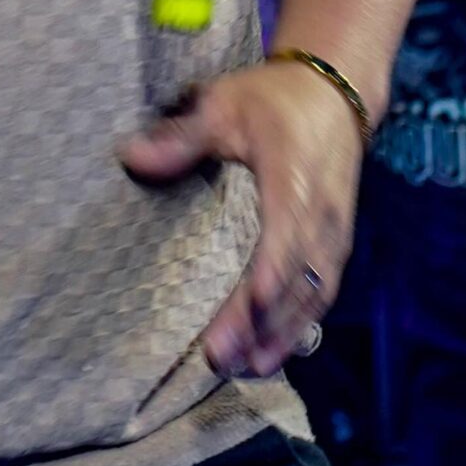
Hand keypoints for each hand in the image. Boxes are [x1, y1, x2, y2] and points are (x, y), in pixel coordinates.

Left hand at [117, 58, 362, 377]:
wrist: (334, 95)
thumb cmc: (272, 101)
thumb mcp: (225, 104)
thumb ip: (182, 135)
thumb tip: (130, 157)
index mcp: (293, 177)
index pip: (285, 234)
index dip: (269, 274)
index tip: (250, 305)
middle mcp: (321, 214)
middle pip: (296, 278)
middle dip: (262, 322)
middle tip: (220, 359)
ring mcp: (333, 234)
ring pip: (312, 295)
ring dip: (282, 335)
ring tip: (243, 371)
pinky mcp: (335, 246)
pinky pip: (320, 294)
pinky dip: (298, 327)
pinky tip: (270, 355)